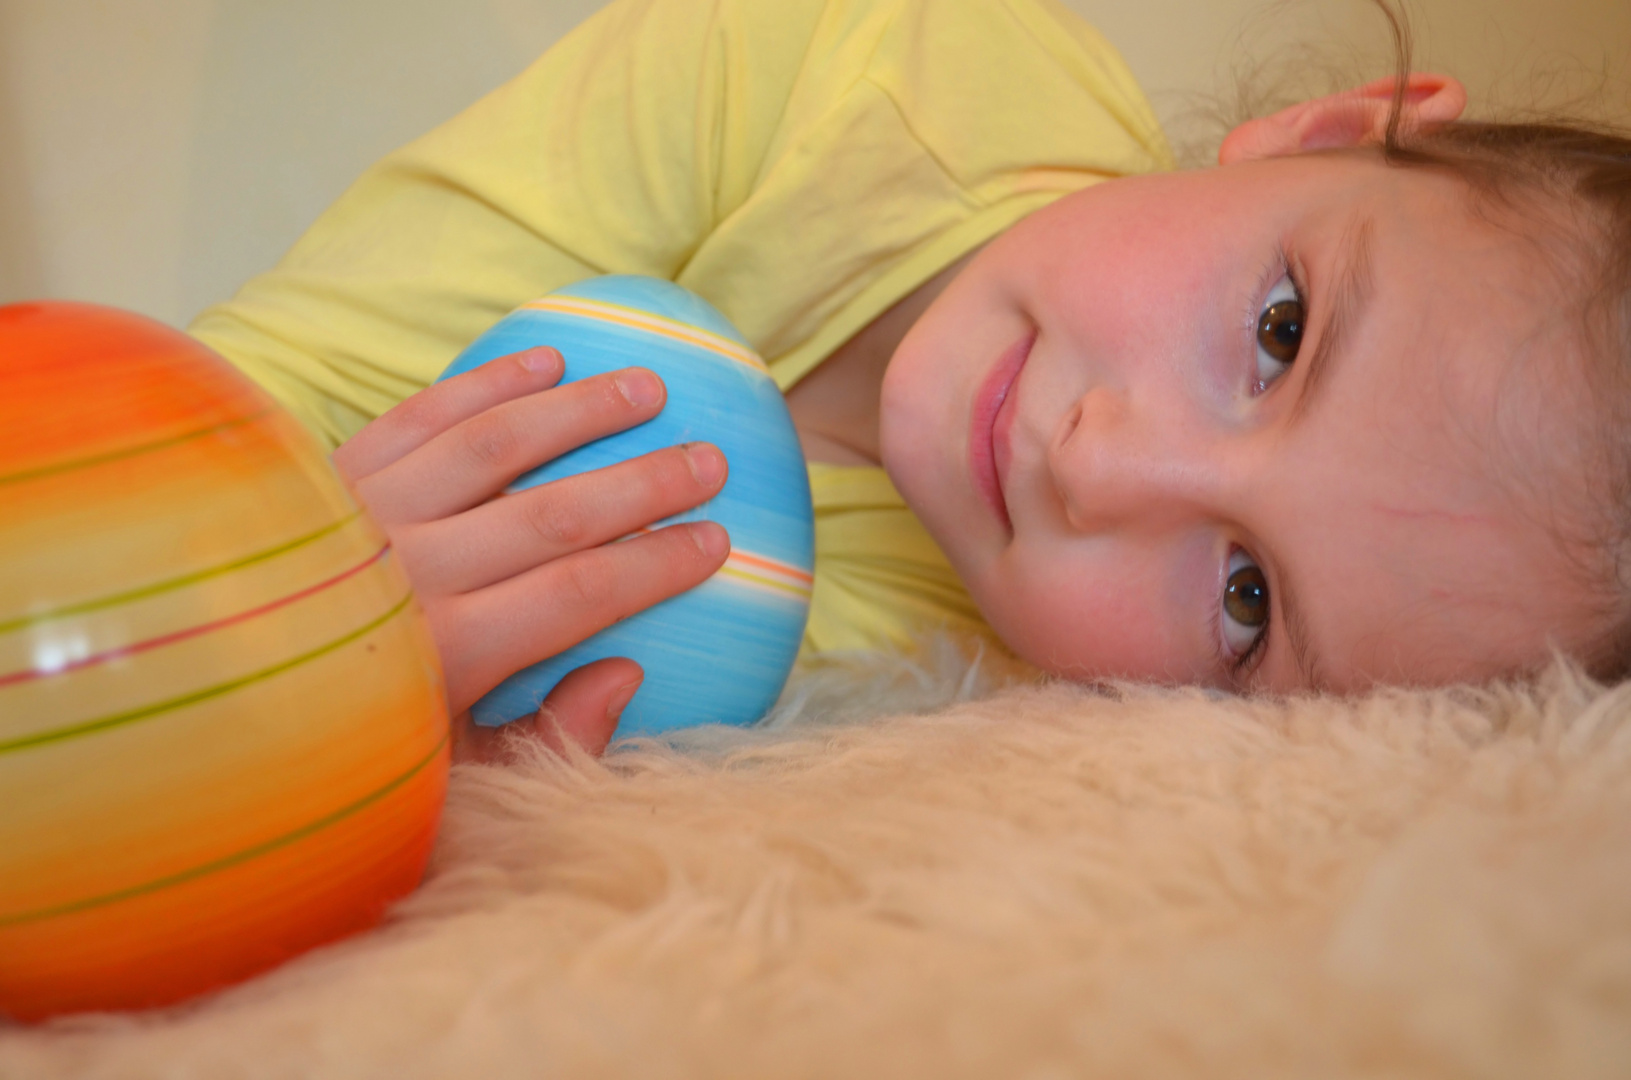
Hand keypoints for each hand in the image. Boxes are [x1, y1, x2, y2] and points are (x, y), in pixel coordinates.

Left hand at [331, 346, 729, 753]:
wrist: (221, 704)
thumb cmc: (352, 751)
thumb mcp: (453, 784)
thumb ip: (546, 741)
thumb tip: (625, 675)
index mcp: (448, 654)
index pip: (578, 594)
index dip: (657, 565)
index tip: (717, 542)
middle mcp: (409, 574)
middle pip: (551, 514)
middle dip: (641, 484)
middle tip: (708, 460)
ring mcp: (366, 514)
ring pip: (491, 445)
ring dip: (577, 412)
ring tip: (647, 389)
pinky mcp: (332, 475)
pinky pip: (420, 416)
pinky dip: (483, 384)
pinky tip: (545, 361)